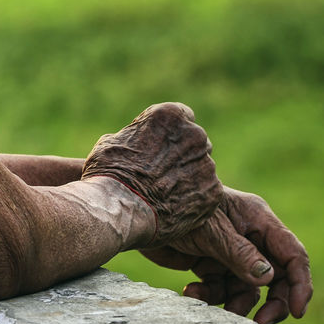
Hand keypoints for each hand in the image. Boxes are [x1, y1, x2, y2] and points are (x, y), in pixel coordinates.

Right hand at [81, 102, 222, 243]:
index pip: (183, 116)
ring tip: (166, 194)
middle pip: (196, 143)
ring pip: (202, 168)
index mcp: (169, 116)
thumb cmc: (109, 172)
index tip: (163, 146)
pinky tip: (175, 207)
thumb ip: (135, 137)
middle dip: (183, 155)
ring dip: (190, 177)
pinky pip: (208, 192)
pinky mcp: (213, 192)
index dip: (172, 133)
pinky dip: (195, 199)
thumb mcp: (112, 141)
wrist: (119, 206)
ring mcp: (206, 164)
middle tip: (163, 173)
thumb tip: (136, 143)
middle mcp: (194, 135)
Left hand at [141, 186, 312, 323]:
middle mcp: (249, 236)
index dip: (300, 283)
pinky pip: (221, 290)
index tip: (298, 311)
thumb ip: (239, 254)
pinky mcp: (211, 264)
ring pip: (247, 289)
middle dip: (271, 303)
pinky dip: (209, 296)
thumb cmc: (177, 207)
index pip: (291, 254)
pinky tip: (190, 291)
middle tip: (260, 323)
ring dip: (232, 302)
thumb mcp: (210, 231)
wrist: (139, 209)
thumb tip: (269, 278)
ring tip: (205, 300)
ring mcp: (230, 252)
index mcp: (256, 219)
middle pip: (276, 278)